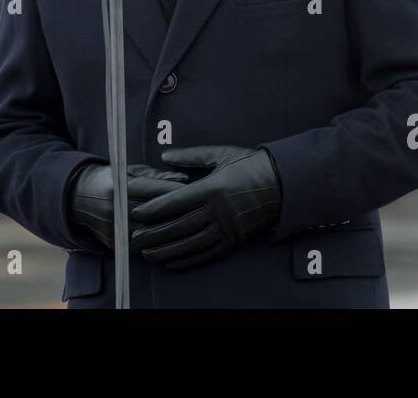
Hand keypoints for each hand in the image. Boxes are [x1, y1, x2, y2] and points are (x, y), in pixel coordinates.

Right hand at [68, 162, 190, 252]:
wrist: (79, 198)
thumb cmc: (112, 179)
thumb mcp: (132, 171)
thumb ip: (158, 177)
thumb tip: (185, 178)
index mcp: (124, 186)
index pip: (160, 192)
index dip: (182, 193)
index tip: (200, 192)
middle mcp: (118, 209)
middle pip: (158, 216)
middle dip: (182, 214)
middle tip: (202, 213)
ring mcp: (115, 228)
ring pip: (151, 236)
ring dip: (172, 234)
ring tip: (193, 231)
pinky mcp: (113, 243)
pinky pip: (140, 249)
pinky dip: (156, 247)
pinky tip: (173, 245)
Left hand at [129, 145, 282, 269]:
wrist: (282, 184)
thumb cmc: (250, 165)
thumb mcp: (221, 154)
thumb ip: (191, 156)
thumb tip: (165, 156)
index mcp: (213, 187)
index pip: (177, 201)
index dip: (154, 209)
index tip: (137, 213)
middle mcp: (219, 211)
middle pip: (180, 225)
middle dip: (155, 233)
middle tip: (135, 237)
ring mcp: (227, 228)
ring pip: (191, 243)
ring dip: (167, 250)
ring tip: (148, 253)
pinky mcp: (234, 240)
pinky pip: (208, 253)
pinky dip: (188, 259)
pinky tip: (173, 262)